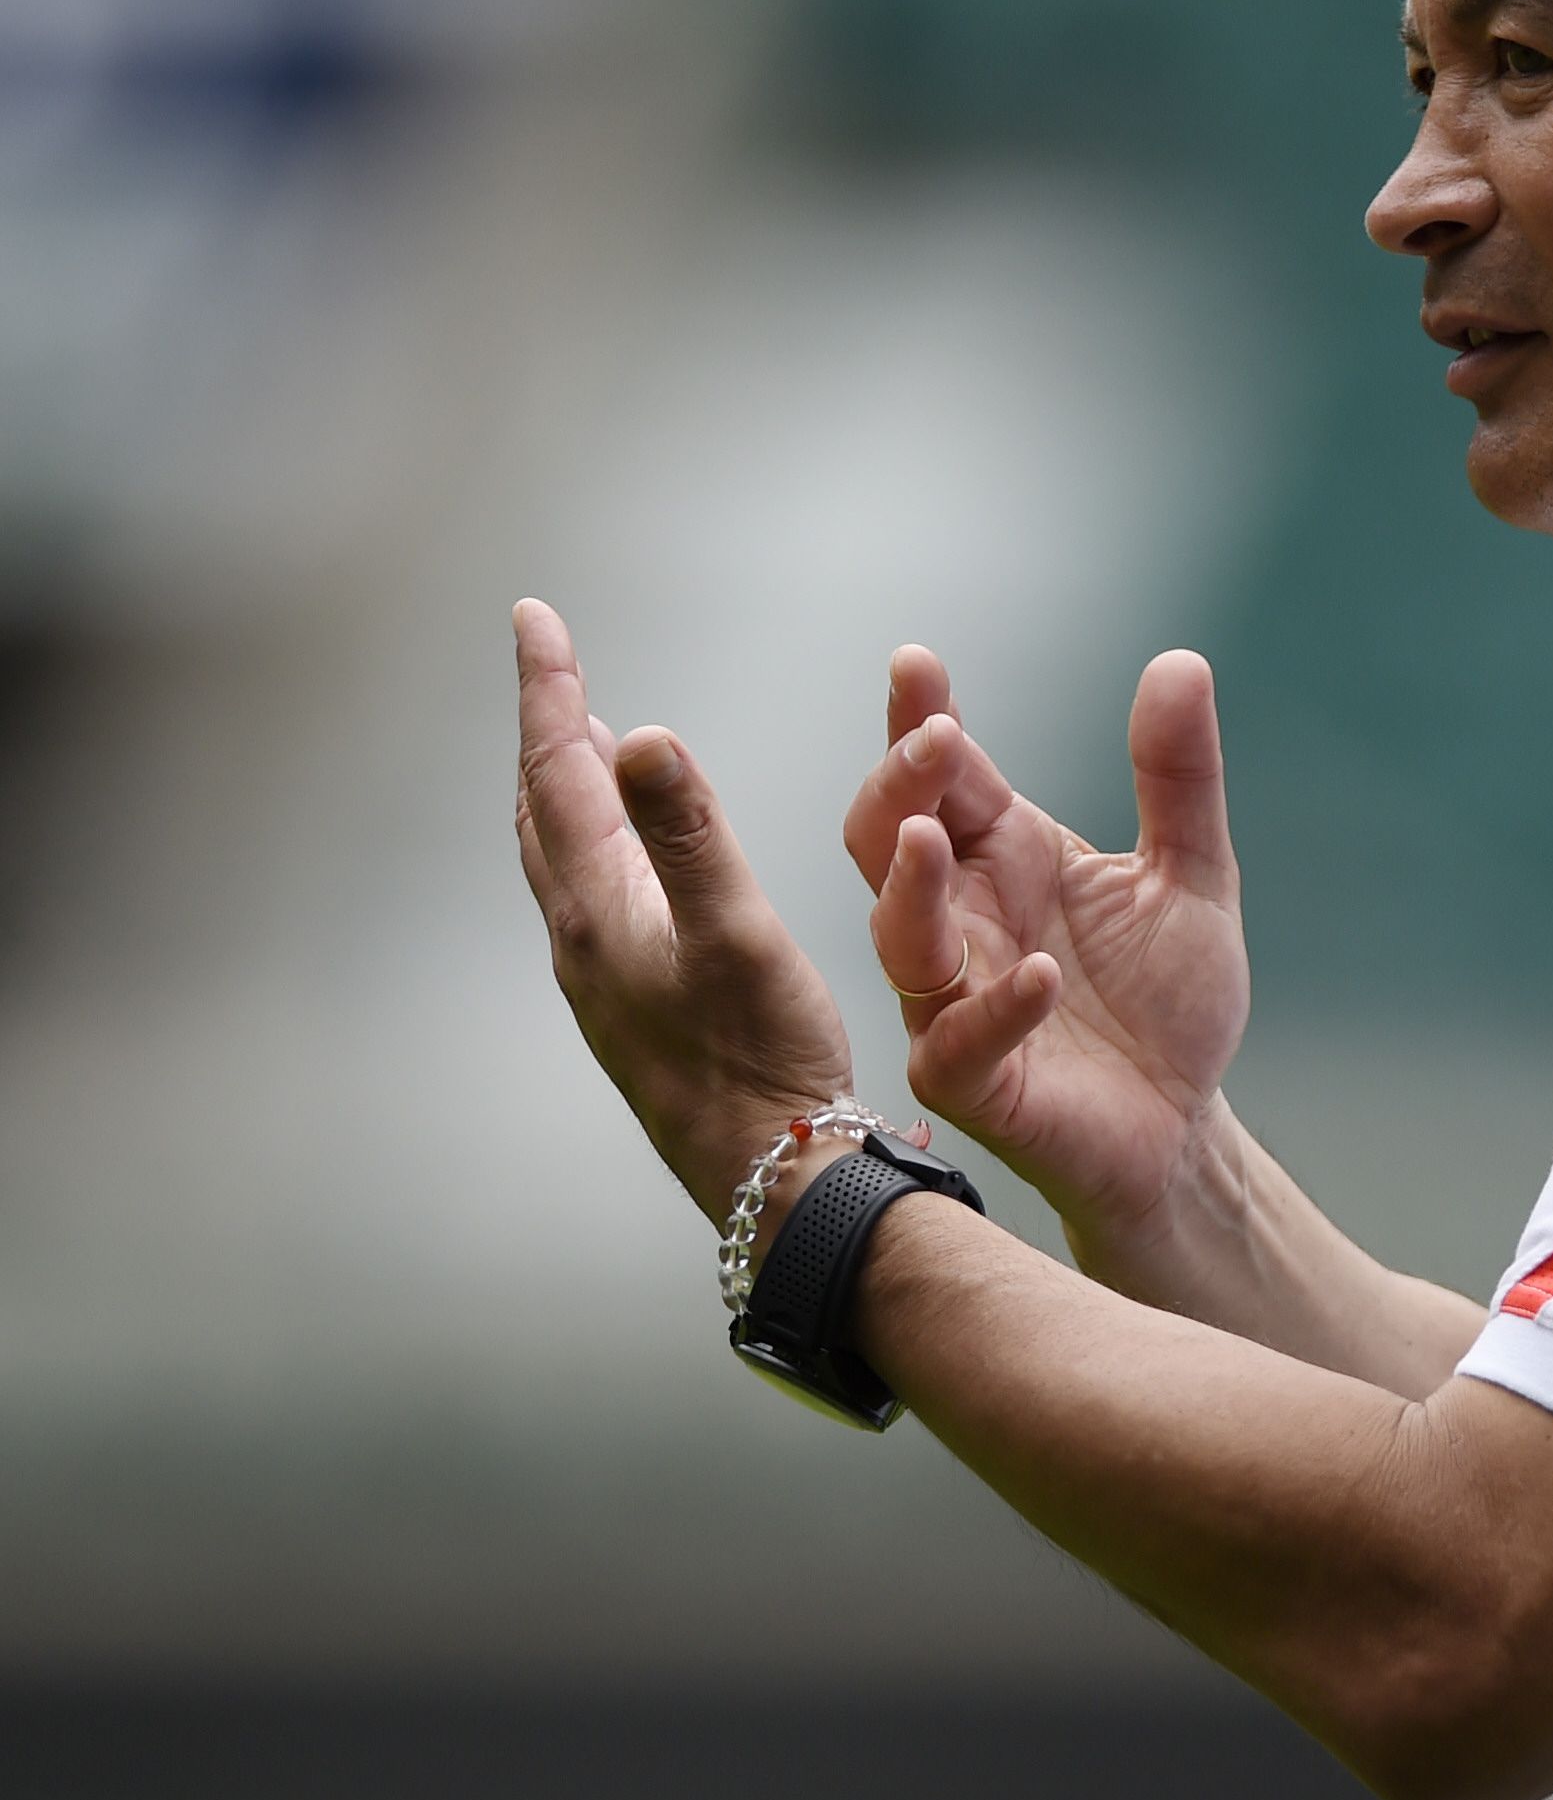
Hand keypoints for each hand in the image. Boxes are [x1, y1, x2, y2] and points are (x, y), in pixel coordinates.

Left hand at [512, 599, 856, 1217]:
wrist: (770, 1180)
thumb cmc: (761, 1058)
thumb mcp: (735, 932)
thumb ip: (688, 832)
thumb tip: (642, 736)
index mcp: (597, 909)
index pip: (557, 772)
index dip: (548, 690)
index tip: (534, 618)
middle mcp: (584, 940)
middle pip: (541, 809)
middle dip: (546, 731)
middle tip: (551, 665)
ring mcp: (604, 979)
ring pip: (560, 859)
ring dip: (563, 790)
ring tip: (580, 746)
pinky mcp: (634, 1008)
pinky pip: (592, 899)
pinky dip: (596, 846)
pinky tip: (629, 863)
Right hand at [842, 643, 1252, 1280]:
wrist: (1185, 1125)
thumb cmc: (1167, 1000)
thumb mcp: (1192, 873)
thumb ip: (1179, 778)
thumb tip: (1179, 661)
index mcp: (1003, 856)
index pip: (944, 776)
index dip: (921, 719)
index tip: (915, 662)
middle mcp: (965, 921)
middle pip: (889, 842)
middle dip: (896, 787)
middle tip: (930, 738)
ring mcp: (956, 1002)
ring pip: (899, 939)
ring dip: (910, 888)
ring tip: (932, 839)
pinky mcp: (973, 1083)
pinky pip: (961, 1043)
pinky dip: (996, 1007)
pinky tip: (1039, 972)